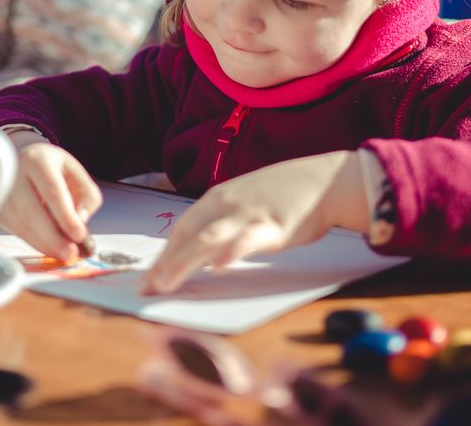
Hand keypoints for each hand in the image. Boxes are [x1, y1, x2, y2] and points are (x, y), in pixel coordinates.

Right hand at [0, 135, 102, 260]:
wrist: (19, 161)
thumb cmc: (49, 167)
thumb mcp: (74, 171)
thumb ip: (86, 194)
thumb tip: (80, 219)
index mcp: (37, 160)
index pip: (52, 191)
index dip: (65, 216)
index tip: (79, 234)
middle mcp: (14, 175)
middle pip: (31, 211)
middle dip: (53, 237)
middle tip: (71, 252)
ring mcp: (2, 194)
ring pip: (22, 224)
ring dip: (44, 244)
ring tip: (64, 253)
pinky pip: (17, 231)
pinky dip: (35, 243)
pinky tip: (50, 247)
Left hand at [140, 151, 368, 295]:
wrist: (324, 181)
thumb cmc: (286, 194)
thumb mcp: (246, 201)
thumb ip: (223, 221)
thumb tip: (204, 252)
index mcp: (217, 198)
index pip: (181, 228)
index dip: (163, 254)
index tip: (148, 278)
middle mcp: (226, 203)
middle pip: (187, 234)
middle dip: (164, 264)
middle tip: (146, 289)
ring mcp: (248, 213)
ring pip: (207, 238)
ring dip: (183, 262)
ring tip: (166, 284)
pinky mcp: (272, 225)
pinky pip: (248, 239)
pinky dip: (231, 252)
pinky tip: (219, 267)